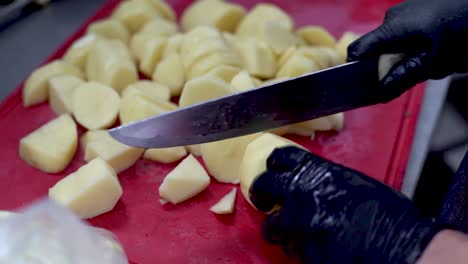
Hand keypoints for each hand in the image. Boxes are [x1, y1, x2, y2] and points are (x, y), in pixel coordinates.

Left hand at [250, 146, 440, 263]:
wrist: (399, 248)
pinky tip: (311, 247)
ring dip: (279, 229)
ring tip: (290, 233)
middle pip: (263, 186)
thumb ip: (328, 179)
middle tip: (264, 201)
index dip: (272, 166)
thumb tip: (314, 182)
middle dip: (261, 194)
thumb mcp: (356, 184)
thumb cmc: (387, 216)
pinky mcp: (303, 250)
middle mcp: (302, 193)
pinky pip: (290, 247)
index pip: (280, 158)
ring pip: (272, 224)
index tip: (271, 171)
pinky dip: (296, 248)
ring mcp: (300, 223)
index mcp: (318, 172)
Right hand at [348, 0, 467, 101]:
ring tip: (436, 58)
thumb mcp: (434, 63)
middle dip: (392, 64)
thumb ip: (403, 79)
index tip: (362, 85)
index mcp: (392, 28)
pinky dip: (417, 43)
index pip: (357, 51)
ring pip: (394, 41)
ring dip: (408, 54)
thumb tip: (379, 94)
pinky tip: (439, 46)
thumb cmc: (464, 30)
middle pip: (378, 49)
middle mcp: (393, 16)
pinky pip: (406, 30)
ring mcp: (405, 9)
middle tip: (418, 73)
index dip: (355, 70)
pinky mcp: (417, 8)